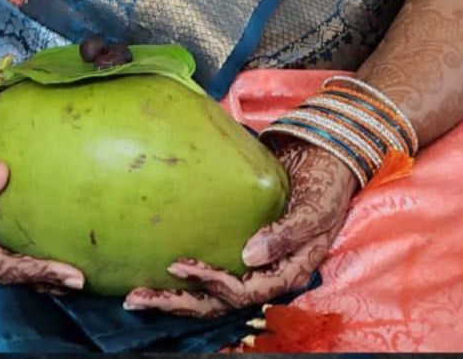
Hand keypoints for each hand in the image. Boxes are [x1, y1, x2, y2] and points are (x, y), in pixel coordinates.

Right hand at [0, 152, 85, 290]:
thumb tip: (5, 174)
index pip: (2, 267)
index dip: (38, 271)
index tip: (71, 275)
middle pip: (4, 274)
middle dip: (40, 276)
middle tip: (79, 275)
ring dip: (24, 262)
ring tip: (63, 261)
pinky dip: (4, 245)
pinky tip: (27, 234)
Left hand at [122, 139, 355, 316]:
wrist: (326, 159)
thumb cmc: (326, 186)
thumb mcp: (314, 210)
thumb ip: (286, 234)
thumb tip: (250, 256)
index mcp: (287, 273)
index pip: (243, 292)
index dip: (212, 284)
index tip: (179, 266)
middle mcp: (267, 274)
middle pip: (219, 302)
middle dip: (178, 303)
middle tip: (137, 297)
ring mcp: (254, 263)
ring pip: (211, 293)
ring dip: (175, 297)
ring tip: (136, 294)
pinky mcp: (242, 244)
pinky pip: (213, 267)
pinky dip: (187, 275)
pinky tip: (158, 270)